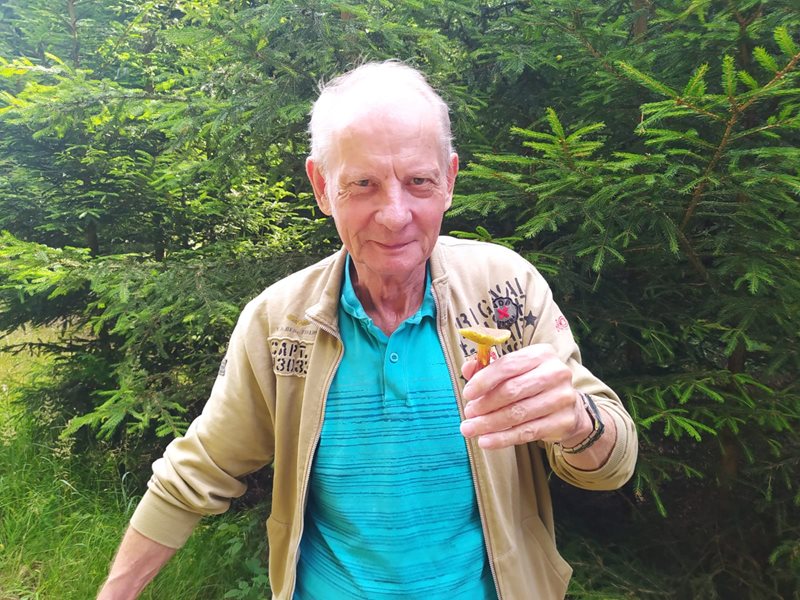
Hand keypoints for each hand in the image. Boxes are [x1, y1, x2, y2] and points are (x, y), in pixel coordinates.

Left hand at [459, 344, 586, 449]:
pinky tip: (486, 441)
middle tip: (468, 413)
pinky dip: (503, 438)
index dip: (484, 380)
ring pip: (517, 414)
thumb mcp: (513, 370)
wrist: (567, 407)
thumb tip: (467, 368)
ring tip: (470, 428)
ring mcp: (562, 398)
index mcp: (541, 354)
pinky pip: (527, 432)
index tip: (467, 393)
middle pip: (512, 391)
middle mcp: (555, 373)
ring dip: (489, 423)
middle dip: (485, 404)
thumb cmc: (532, 384)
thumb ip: (487, 367)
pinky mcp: (563, 421)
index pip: (508, 365)